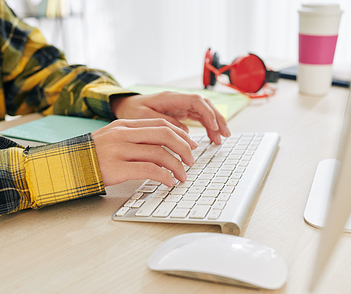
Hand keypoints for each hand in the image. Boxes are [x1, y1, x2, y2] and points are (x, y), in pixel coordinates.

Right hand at [92, 118, 197, 186]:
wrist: (65, 167)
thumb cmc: (91, 156)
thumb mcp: (112, 139)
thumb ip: (134, 139)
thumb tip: (162, 148)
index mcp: (124, 125)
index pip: (161, 124)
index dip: (180, 135)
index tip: (191, 145)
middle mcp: (123, 134)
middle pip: (164, 135)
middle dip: (184, 148)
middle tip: (192, 160)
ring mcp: (119, 150)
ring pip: (160, 153)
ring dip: (177, 166)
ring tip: (182, 176)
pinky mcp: (117, 168)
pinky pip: (149, 170)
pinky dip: (164, 176)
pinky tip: (169, 182)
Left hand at [111, 92, 230, 144]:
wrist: (125, 106)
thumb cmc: (132, 110)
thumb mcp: (144, 117)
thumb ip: (164, 123)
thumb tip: (185, 132)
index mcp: (171, 98)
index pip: (196, 101)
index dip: (208, 113)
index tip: (214, 126)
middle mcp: (179, 100)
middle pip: (205, 106)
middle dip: (217, 119)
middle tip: (225, 134)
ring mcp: (181, 106)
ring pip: (204, 112)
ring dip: (214, 124)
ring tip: (221, 139)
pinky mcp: (180, 113)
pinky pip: (198, 118)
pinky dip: (206, 127)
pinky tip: (211, 137)